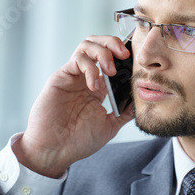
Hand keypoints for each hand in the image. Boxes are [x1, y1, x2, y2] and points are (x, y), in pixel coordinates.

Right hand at [12, 35, 134, 177]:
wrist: (54, 152)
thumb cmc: (78, 141)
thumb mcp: (109, 126)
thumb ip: (124, 112)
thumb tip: (140, 100)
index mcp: (97, 87)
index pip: (111, 59)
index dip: (123, 55)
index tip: (137, 61)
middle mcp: (85, 78)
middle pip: (98, 44)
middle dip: (113, 43)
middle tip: (125, 55)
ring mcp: (72, 76)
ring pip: (87, 46)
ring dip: (103, 51)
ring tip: (111, 69)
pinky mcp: (60, 78)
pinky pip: (77, 60)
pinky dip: (90, 68)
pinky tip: (94, 85)